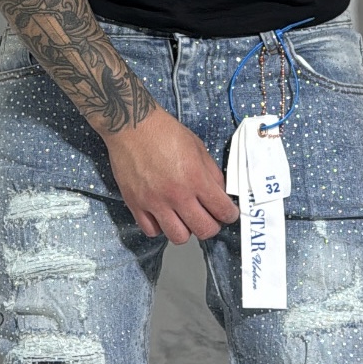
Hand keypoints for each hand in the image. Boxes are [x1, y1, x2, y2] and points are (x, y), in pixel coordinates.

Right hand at [103, 106, 237, 243]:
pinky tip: (163, 216)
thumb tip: (220, 194)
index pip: (222, 210)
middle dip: (212, 226)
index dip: (230, 215)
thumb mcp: (198, 147)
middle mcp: (176, 194)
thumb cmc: (164, 133)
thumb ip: (212, 173)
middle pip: (204, 230)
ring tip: (184, 218)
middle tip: (209, 218)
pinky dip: (160, 227)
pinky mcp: (135, 204)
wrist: (131, 126)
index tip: (228, 213)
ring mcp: (154, 202)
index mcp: (195, 178)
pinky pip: (152, 231)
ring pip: (178, 237)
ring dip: (186, 230)